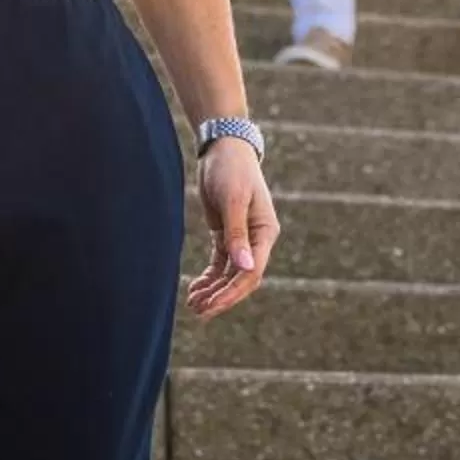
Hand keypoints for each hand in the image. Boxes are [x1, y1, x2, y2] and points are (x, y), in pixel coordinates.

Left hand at [184, 138, 277, 319]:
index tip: (212, 305)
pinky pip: (220, 262)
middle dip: (222, 297)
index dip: (233, 292)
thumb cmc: (231, 169)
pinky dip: (210, 277)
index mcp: (265, 232)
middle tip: (199, 312)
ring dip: (214, 290)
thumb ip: (237, 234)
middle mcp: (256, 239)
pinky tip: (196, 288)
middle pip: (242, 278)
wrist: (223, 147)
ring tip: (194, 305)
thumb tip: (245, 267)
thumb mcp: (233, 200)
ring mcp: (242, 237)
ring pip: (230, 273)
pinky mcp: (226, 233)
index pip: (252, 272)